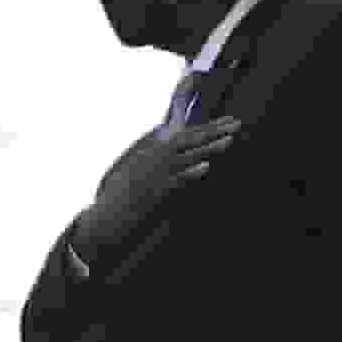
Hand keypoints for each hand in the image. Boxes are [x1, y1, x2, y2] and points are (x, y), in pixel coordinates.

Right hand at [76, 116, 238, 261]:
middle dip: (213, 131)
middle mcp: (152, 158)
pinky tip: (206, 167)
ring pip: (185, 157)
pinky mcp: (154, 193)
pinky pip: (176, 181)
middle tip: (236, 124)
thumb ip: (153, 154)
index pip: (183, 134)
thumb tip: (172, 144)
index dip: (207, 127)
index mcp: (149, 150)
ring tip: (229, 141)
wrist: (104, 220)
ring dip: (208, 148)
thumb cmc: (118, 197)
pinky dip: (191, 173)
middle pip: (187, 140)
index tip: (227, 121)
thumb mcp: (133, 169)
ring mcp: (153, 175)